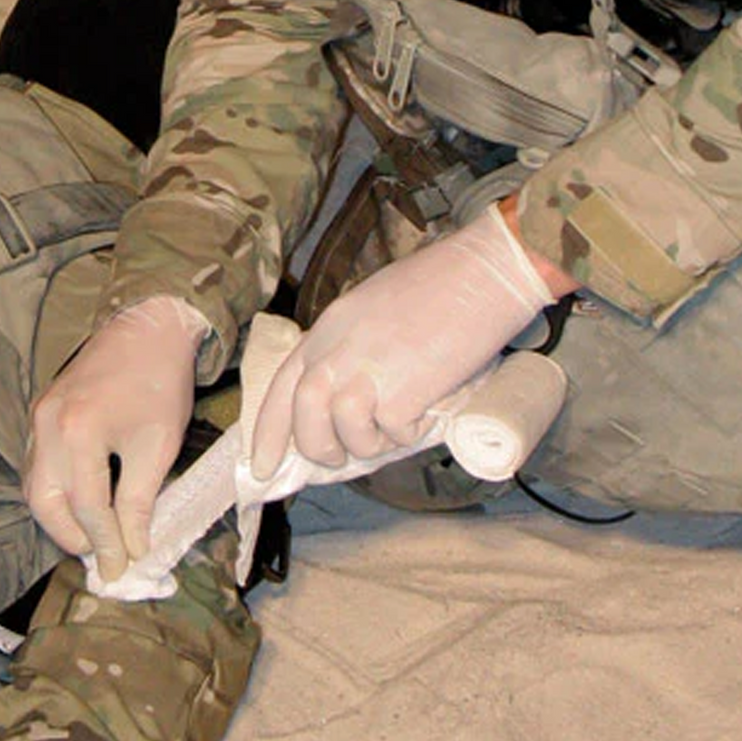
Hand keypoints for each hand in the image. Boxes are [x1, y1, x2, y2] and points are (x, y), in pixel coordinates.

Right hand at [24, 295, 208, 581]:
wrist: (148, 329)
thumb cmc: (159, 383)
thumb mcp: (157, 446)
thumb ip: (139, 500)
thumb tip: (133, 546)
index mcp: (79, 432)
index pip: (87, 507)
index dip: (104, 543)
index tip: (120, 567)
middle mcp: (48, 425)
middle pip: (44, 501)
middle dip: (70, 535)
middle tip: (101, 553)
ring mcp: (38, 416)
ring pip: (33, 484)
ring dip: (58, 515)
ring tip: (92, 534)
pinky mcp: (40, 411)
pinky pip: (35, 463)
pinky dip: (53, 489)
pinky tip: (79, 500)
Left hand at [250, 202, 564, 479]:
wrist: (482, 274)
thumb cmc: (438, 287)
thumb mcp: (370, 312)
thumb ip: (349, 350)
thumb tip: (343, 402)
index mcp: (327, 330)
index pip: (281, 389)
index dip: (267, 432)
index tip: (259, 466)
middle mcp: (337, 351)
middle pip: (304, 416)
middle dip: (316, 449)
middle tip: (337, 459)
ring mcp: (366, 371)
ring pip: (344, 434)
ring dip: (367, 444)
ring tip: (394, 427)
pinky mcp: (400, 392)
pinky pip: (393, 433)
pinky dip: (410, 432)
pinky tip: (427, 409)